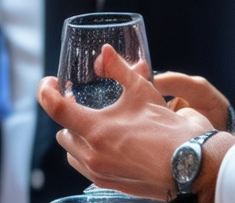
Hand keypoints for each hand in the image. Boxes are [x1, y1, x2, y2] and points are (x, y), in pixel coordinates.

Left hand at [37, 44, 234, 200]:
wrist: (189, 163)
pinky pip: (84, 167)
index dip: (45, 91)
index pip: (54, 108)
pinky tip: (107, 143)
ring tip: (95, 123)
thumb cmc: (167, 127)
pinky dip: (88, 153)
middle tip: (80, 102)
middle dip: (68, 115)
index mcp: (97, 129)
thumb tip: (105, 51)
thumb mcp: (142, 91)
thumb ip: (119, 69)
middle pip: (62, 130)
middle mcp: (92, 154)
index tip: (49, 83)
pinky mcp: (108, 183)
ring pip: (71, 151)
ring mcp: (99, 172)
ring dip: (77, 135)